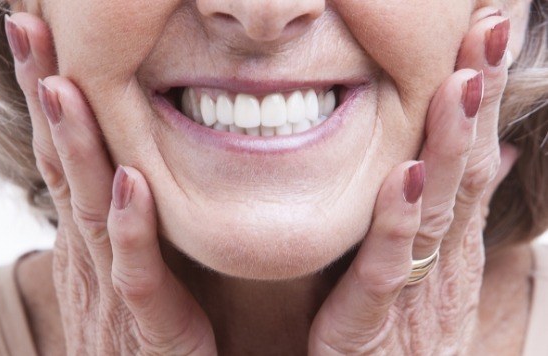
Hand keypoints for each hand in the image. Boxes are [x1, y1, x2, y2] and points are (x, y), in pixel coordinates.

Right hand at [6, 13, 216, 354]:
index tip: (42, 34)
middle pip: (63, 162)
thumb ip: (125, 218)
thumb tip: (126, 166)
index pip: (65, 153)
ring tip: (63, 86)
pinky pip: (137, 269)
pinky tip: (130, 182)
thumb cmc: (145, 329)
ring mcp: (113, 284)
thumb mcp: (128, 263)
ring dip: (76, 144)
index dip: (52, 95)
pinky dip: (131, 225)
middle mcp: (91, 251)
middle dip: (45, 95)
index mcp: (89, 234)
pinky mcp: (148, 319)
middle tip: (28, 27)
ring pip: (90, 205)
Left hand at [309, 9, 516, 354]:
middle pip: (466, 168)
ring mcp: (415, 286)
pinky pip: (388, 264)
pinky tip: (405, 174)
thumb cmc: (404, 331)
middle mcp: (443, 256)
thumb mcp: (437, 266)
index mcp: (453, 240)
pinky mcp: (373, 317)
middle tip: (493, 26)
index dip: (484, 97)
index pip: (475, 156)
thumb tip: (501, 151)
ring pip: (437, 207)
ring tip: (463, 82)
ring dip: (451, 143)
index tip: (493, 30)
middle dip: (479, 98)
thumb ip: (459, 210)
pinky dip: (398, 219)